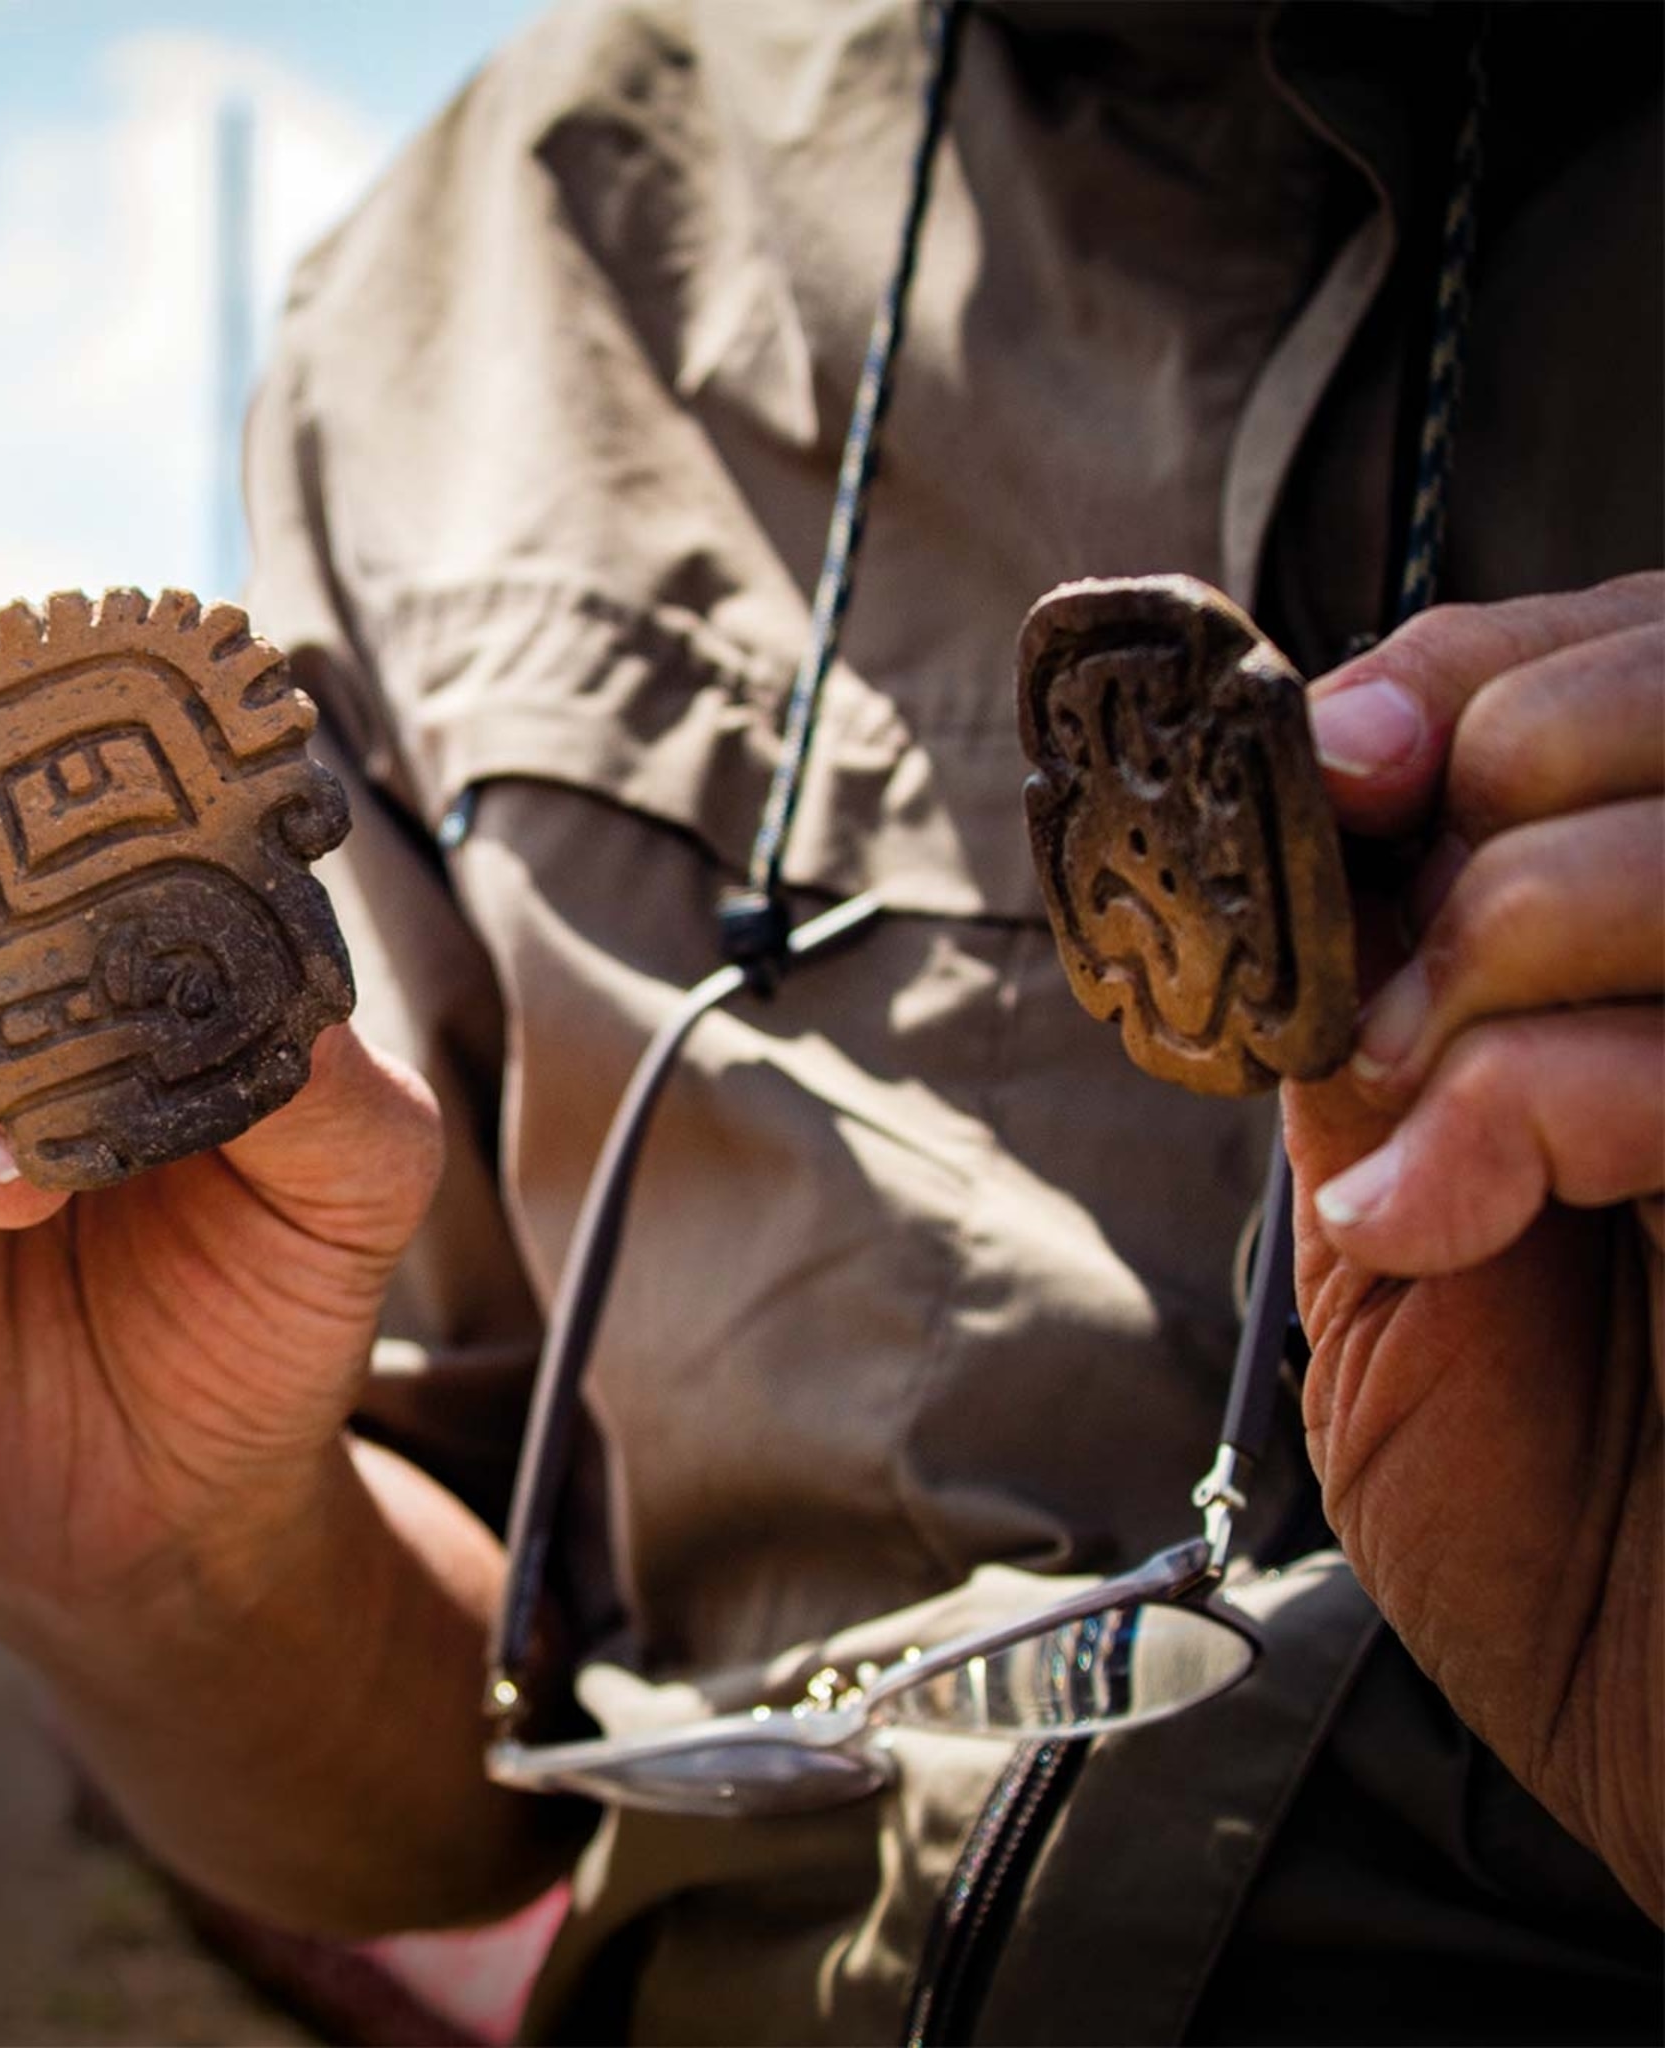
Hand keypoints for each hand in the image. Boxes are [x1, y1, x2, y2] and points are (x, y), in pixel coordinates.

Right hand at [0, 877, 570, 1932]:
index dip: (98, 777)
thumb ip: (316, 1067)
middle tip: (69, 926)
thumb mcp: (351, 1186)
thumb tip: (259, 961)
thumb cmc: (260, 1313)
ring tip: (40, 1098)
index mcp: (120, 950)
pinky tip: (12, 1188)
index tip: (142, 755)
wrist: (172, 1504)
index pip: (84, 815)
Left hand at [1286, 572, 1662, 1916]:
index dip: (1461, 676)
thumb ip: (1375, 1048)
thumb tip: (1301, 855)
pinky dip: (1548, 1088)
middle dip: (1490, 783)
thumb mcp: (1403, 1256)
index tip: (1331, 752)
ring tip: (1428, 1117)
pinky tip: (1456, 1200)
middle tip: (1393, 977)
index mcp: (1664, 962)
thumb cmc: (1572, 1541)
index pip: (1602, 667)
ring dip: (1512, 933)